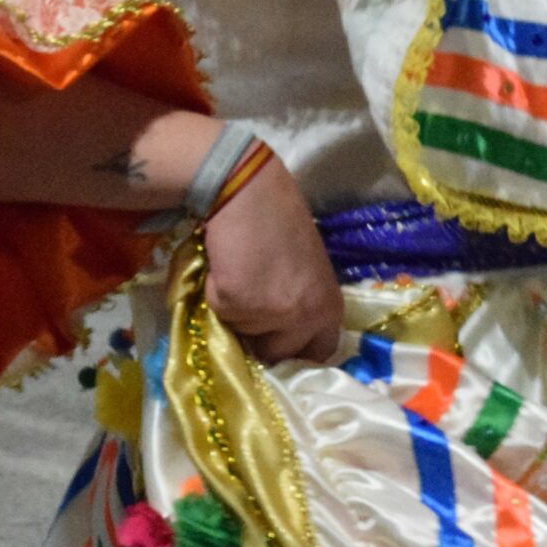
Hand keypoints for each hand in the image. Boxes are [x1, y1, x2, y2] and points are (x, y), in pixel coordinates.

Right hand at [202, 154, 341, 364]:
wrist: (249, 192)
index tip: (280, 342)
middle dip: (263, 339)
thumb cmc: (279, 222)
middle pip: (279, 354)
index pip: (319, 353)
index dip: (297, 350)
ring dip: (238, 315)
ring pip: (245, 334)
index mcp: (329, 307)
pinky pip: (220, 314)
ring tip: (242, 273)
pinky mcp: (236, 303)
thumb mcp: (307, 271)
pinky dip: (217, 296)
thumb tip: (283, 334)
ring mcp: (271, 313)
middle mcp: (306, 316)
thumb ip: (303, 304)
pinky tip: (227, 266)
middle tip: (253, 305)